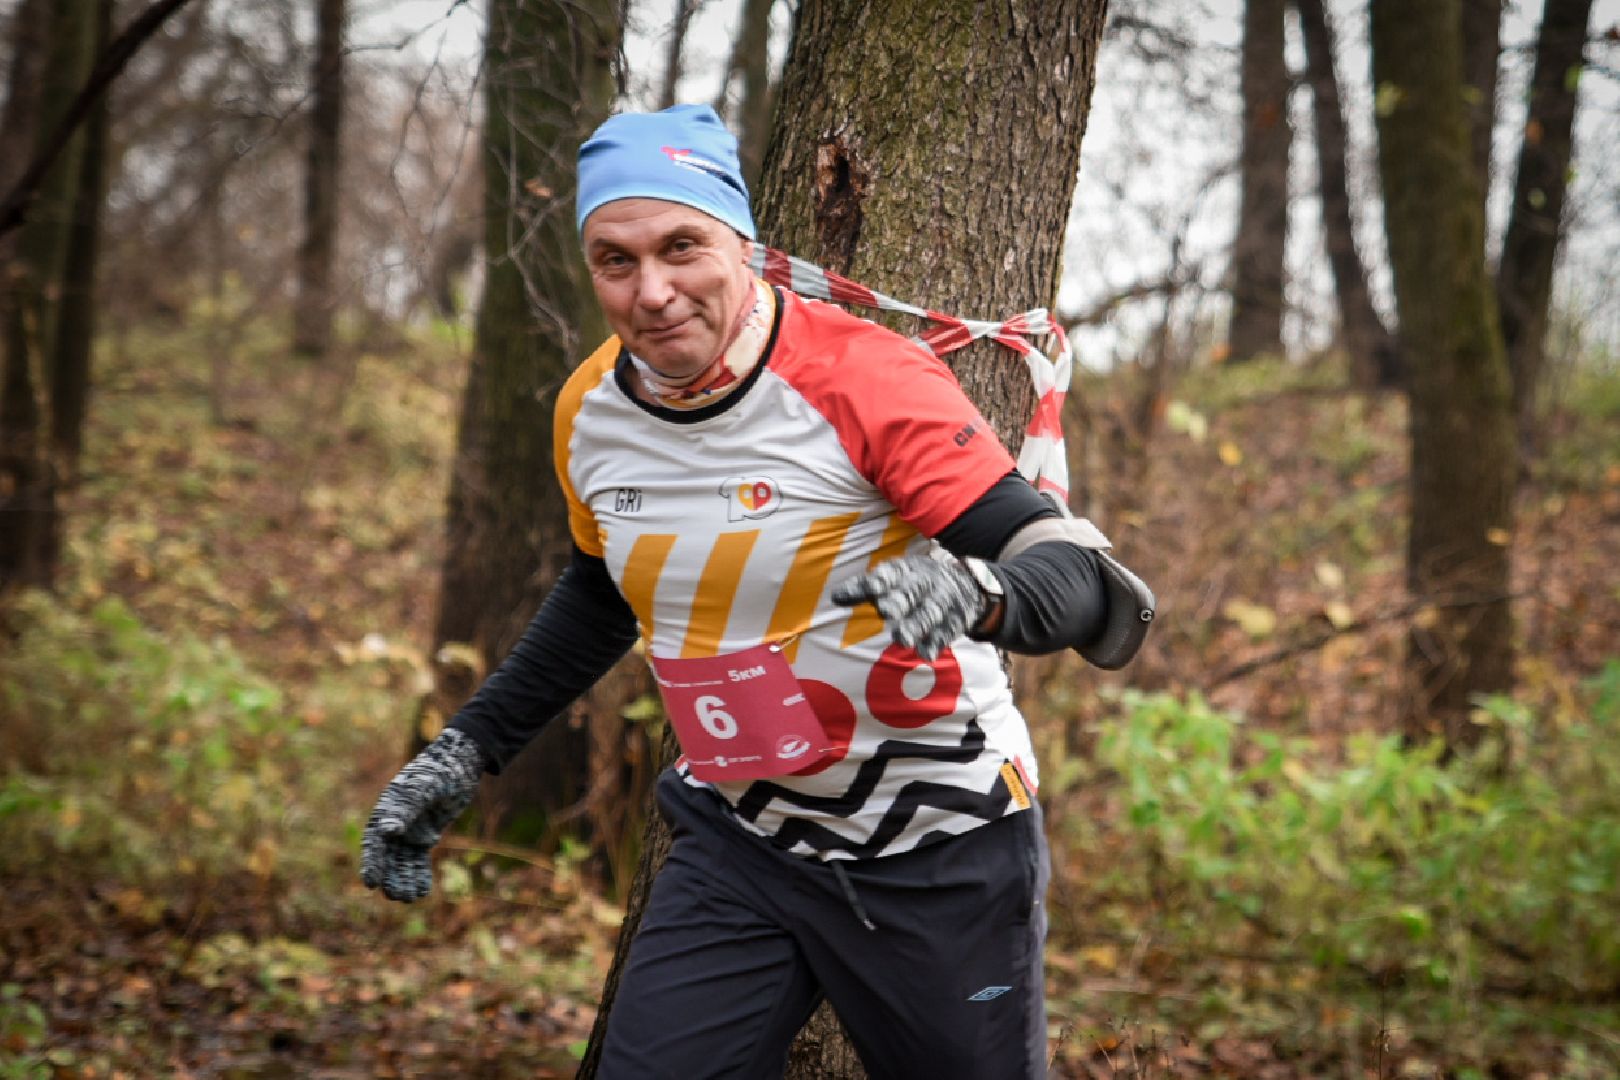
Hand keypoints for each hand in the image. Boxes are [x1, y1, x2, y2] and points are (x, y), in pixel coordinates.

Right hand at [360, 728, 485, 901]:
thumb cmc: (441, 771)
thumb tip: (388, 831)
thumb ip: (406, 808)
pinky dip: (418, 874)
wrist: (460, 763)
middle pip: (388, 855)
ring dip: (404, 879)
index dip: (372, 862)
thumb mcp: (426, 788)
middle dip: (390, 876)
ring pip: (402, 860)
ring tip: (409, 898)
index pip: (375, 841)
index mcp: (388, 808)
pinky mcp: (424, 834)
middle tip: (396, 896)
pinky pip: (417, 859)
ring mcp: (410, 829)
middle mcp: (395, 821)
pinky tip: (421, 891)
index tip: (371, 884)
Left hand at [831, 554, 992, 659]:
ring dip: (916, 625)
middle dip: (900, 601)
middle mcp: (925, 582)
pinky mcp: (955, 619)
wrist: (968, 584)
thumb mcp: (895, 576)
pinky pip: (947, 631)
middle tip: (885, 612)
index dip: (879, 581)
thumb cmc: (915, 582)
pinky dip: (937, 642)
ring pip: (929, 612)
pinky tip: (926, 654)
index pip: (890, 574)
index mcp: (906, 570)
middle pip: (912, 592)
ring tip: (901, 640)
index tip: (871, 589)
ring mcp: (942, 600)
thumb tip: (835, 597)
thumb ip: (865, 587)